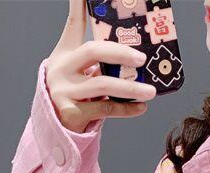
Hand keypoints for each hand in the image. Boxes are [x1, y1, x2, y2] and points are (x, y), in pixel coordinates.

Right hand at [44, 0, 156, 132]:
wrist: (59, 125)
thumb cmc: (76, 93)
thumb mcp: (81, 72)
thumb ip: (98, 60)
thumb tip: (134, 55)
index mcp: (65, 53)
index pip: (73, 25)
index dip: (78, 6)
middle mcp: (61, 68)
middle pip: (93, 51)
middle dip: (121, 53)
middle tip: (142, 59)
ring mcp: (64, 90)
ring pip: (102, 85)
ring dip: (131, 88)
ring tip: (150, 91)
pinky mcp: (71, 112)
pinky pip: (105, 109)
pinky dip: (126, 109)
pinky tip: (141, 107)